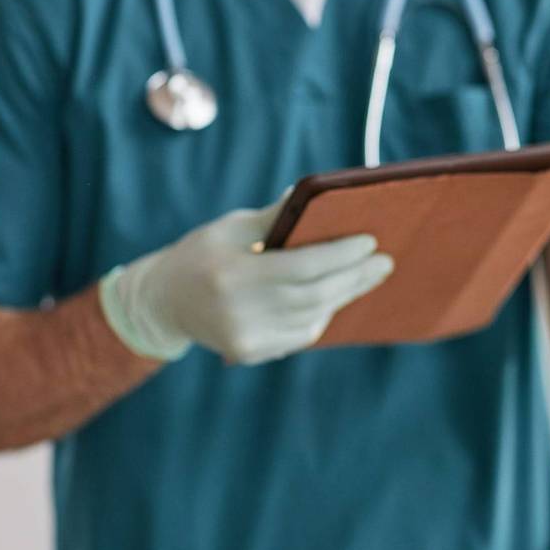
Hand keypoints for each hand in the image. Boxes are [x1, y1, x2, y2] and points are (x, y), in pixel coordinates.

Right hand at [98, 198, 392, 363]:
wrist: (164, 302)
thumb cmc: (202, 254)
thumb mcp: (231, 227)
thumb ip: (276, 217)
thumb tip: (319, 195)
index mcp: (231, 274)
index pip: (301, 267)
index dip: (340, 256)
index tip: (370, 242)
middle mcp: (238, 312)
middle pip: (314, 295)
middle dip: (354, 277)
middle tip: (385, 262)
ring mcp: (245, 339)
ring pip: (312, 318)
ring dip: (344, 295)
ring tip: (368, 276)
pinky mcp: (251, 354)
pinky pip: (300, 335)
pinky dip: (322, 314)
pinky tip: (337, 296)